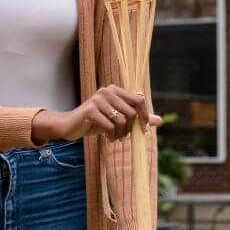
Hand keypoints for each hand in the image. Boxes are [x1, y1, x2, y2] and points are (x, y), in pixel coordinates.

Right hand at [31, 88, 161, 143]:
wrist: (71, 126)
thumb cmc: (96, 122)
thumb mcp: (118, 120)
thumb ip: (137, 118)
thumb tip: (159, 121)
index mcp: (115, 90)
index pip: (139, 100)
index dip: (145, 116)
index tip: (144, 131)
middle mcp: (107, 91)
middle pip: (131, 112)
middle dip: (129, 129)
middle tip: (122, 137)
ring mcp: (98, 99)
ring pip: (122, 120)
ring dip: (120, 134)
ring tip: (114, 138)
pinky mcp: (90, 109)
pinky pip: (110, 125)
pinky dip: (110, 135)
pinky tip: (106, 138)